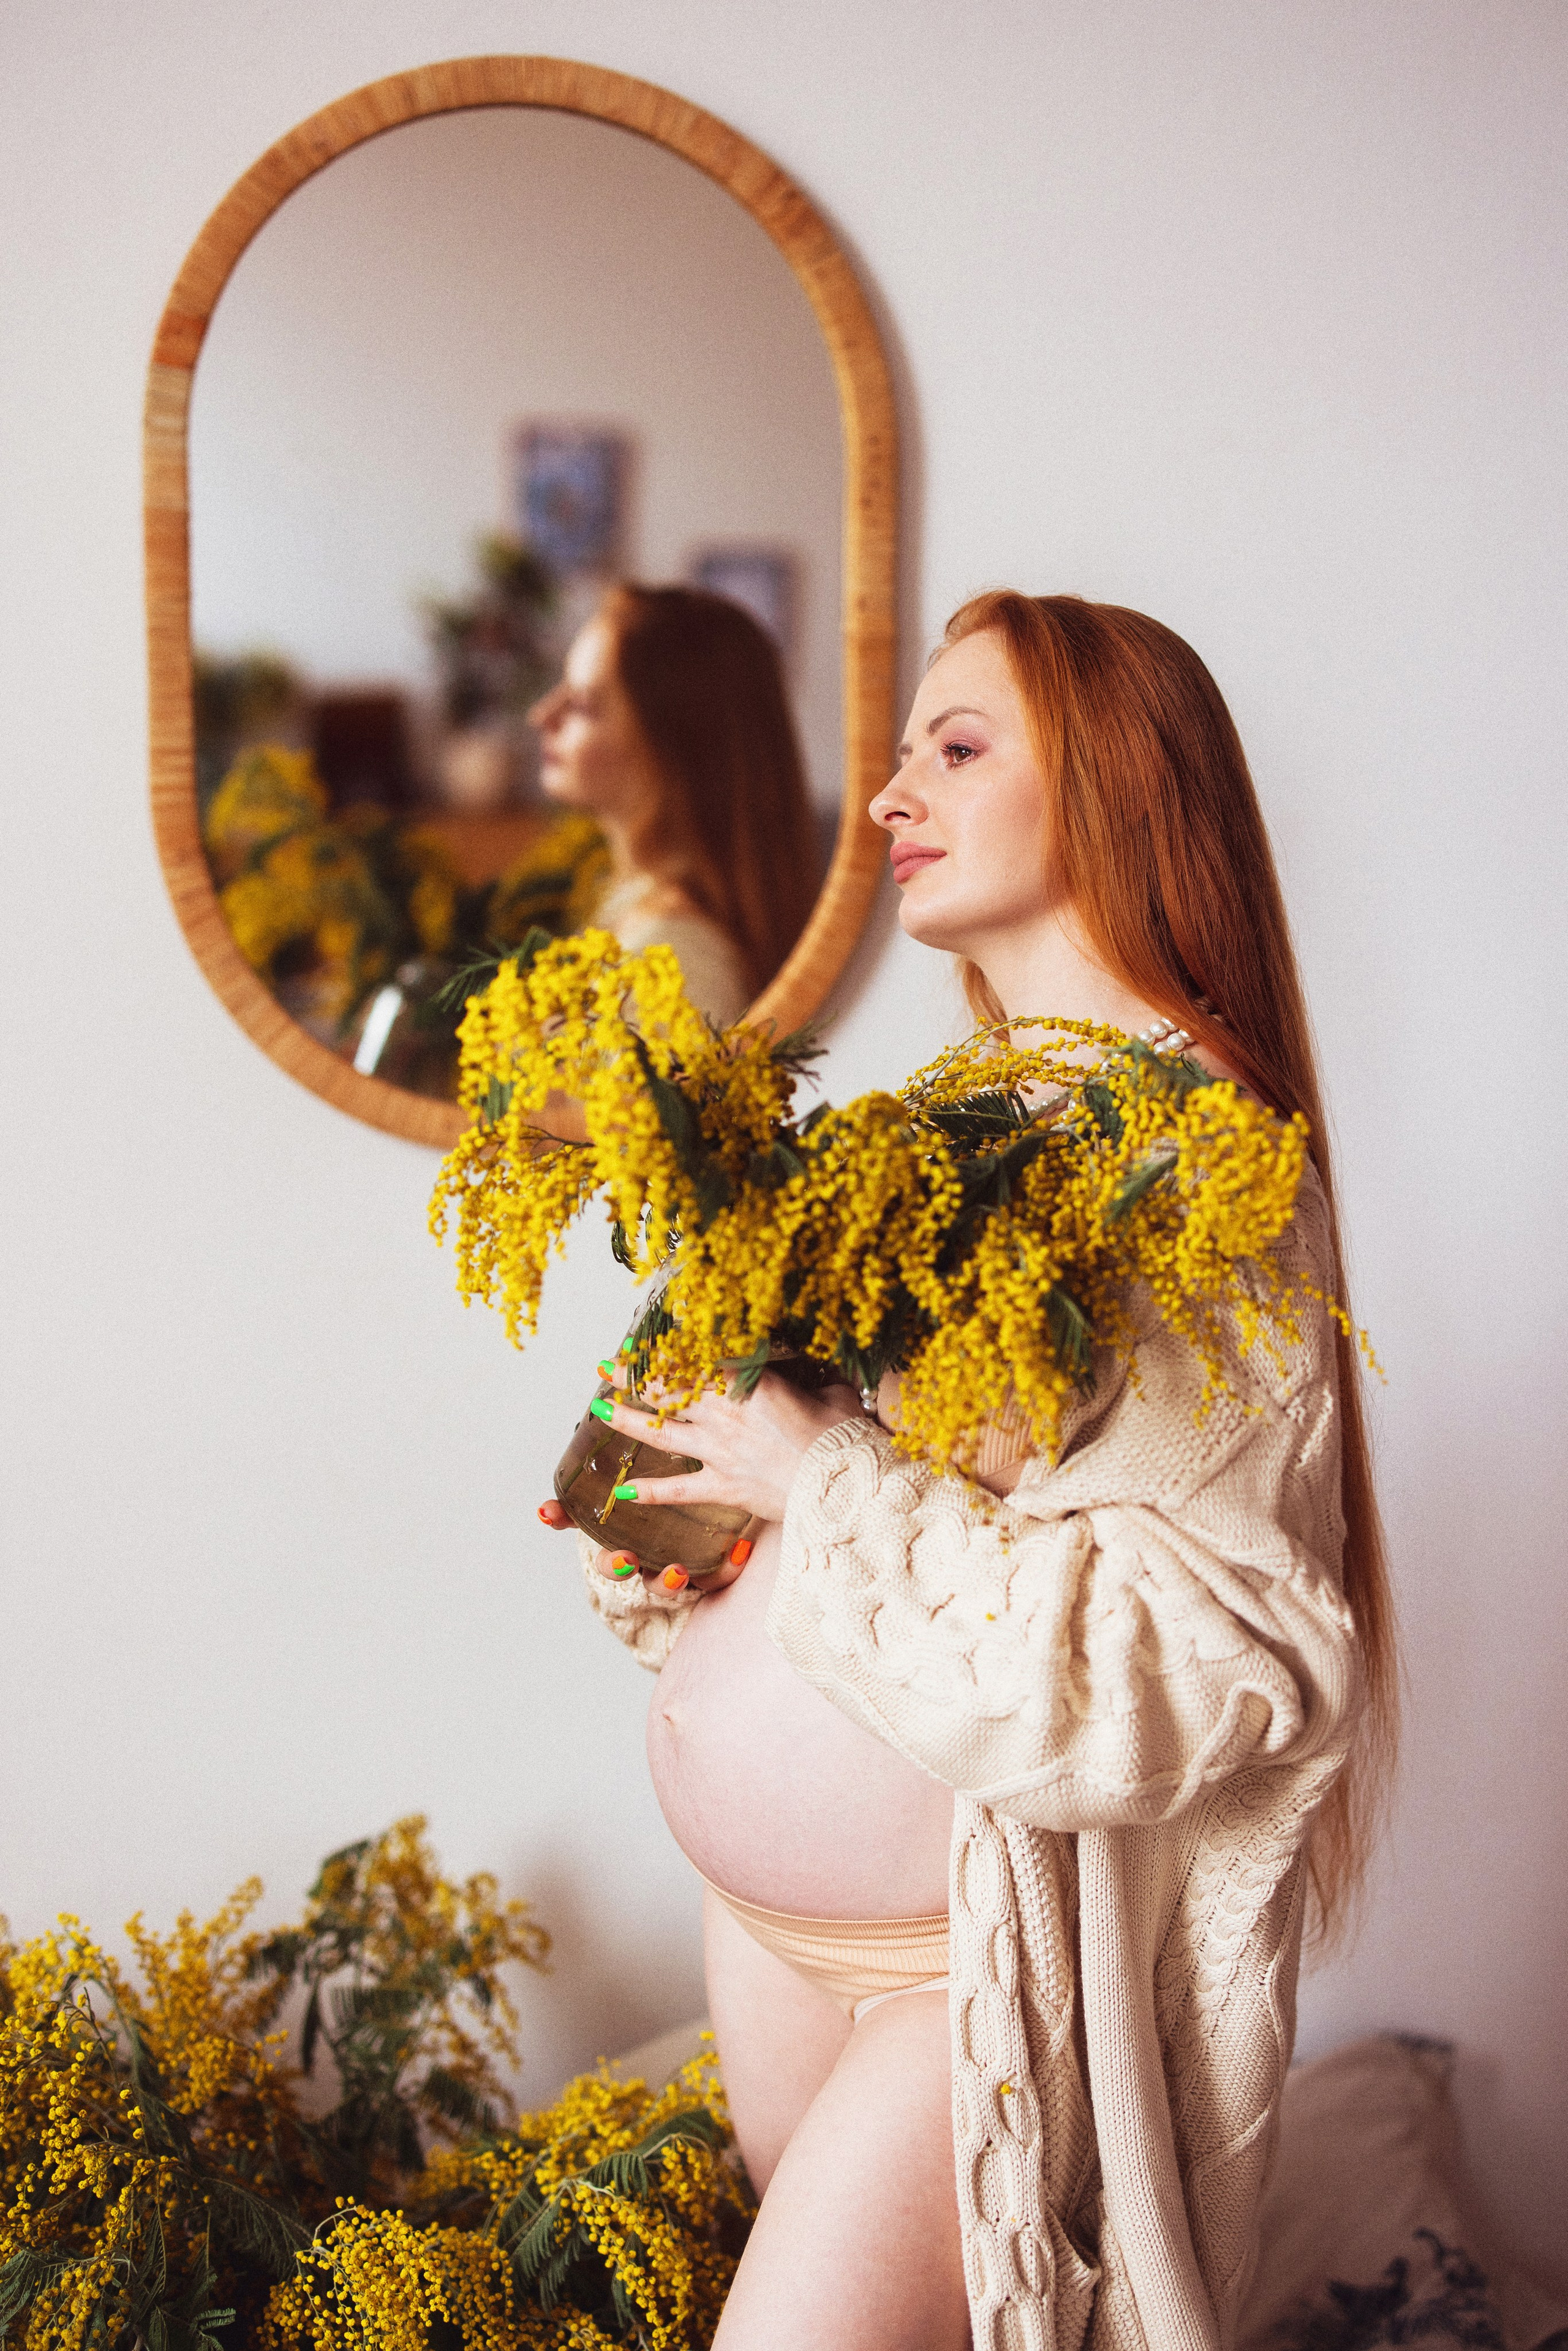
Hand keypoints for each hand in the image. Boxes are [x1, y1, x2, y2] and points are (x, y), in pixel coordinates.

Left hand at [589, 1365, 866, 1526]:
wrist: (842, 1489)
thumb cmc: (844, 1438)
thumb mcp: (833, 1390)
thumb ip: (815, 1373)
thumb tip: (818, 1358)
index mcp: (749, 1385)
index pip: (700, 1358)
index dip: (671, 1345)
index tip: (651, 1334)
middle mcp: (724, 1416)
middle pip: (669, 1389)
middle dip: (635, 1375)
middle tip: (609, 1363)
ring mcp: (719, 1453)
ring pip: (662, 1433)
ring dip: (626, 1419)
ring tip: (598, 1407)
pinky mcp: (724, 1487)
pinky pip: (679, 1490)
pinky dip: (651, 1491)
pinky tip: (623, 1492)